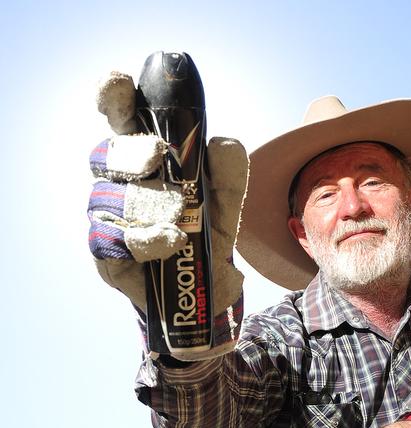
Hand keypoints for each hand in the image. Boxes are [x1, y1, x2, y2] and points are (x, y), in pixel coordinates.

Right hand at [88, 71, 248, 358]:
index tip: (119, 83)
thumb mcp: (227, 200)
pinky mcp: (108, 256)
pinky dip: (144, 239)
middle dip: (131, 152)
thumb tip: (221, 142)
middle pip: (107, 155)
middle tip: (157, 156)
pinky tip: (170, 241)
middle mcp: (121, 185)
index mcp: (146, 160)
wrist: (204, 288)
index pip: (121, 120)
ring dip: (145, 202)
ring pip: (109, 199)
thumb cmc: (208, 231)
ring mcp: (110, 220)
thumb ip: (229, 171)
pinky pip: (112, 242)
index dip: (114, 98)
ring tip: (180, 215)